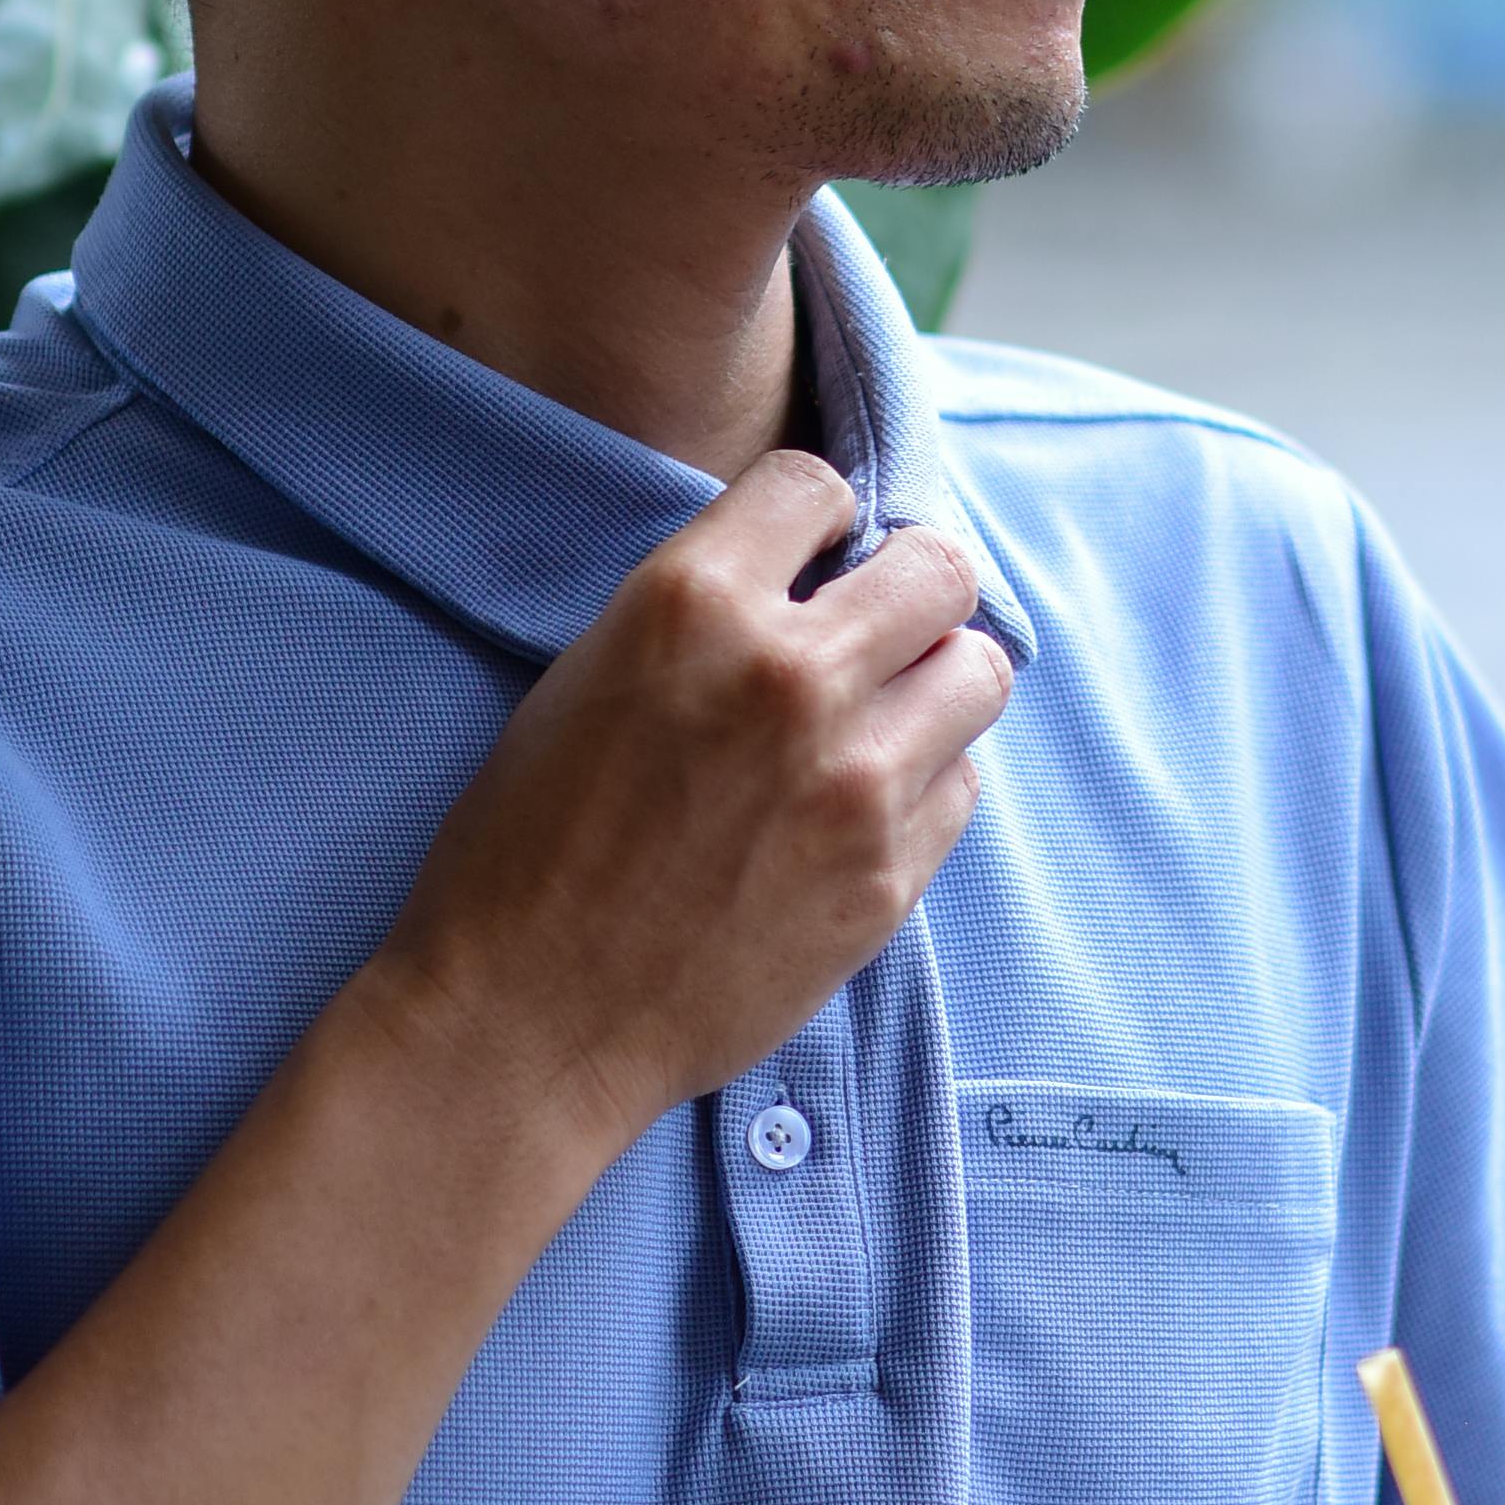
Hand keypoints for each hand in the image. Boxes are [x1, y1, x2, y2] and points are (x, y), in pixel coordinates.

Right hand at [372, 449, 1009, 1155]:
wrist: (526, 1022)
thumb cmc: (525, 848)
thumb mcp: (585, 676)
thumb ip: (703, 613)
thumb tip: (804, 579)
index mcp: (691, 603)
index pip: (817, 482)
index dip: (811, 520)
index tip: (805, 558)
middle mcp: (790, 674)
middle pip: (939, 566)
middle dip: (908, 587)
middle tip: (873, 630)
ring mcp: (854, 781)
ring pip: (979, 672)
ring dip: (934, 683)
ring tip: (882, 717)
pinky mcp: (888, 876)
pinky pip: (961, 786)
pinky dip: (923, 784)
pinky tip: (857, 810)